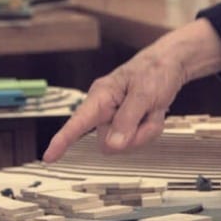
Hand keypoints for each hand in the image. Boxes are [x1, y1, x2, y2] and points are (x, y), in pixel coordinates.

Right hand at [42, 19, 220, 162]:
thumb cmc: (155, 70)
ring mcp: (117, 117)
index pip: (77, 121)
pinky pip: (137, 139)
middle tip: (148, 111)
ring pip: (125, 143)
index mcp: (101, 95)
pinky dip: (150, 128)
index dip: (62, 140)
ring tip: (152, 108)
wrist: (172, 63)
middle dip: (133, 133)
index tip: (49, 157)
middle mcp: (105, 108)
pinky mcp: (128, 122)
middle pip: (109, 142)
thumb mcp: (144, 93)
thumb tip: (112, 145)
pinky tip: (154, 113)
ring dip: (145, 130)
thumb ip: (127, 120)